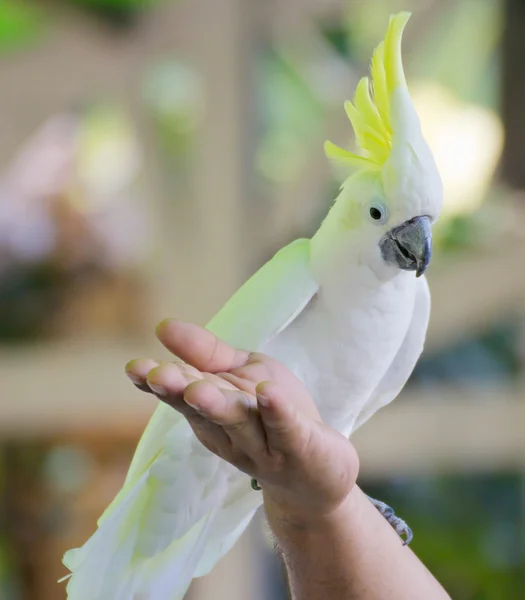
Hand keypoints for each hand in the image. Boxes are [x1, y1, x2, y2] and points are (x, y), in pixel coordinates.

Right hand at [125, 319, 358, 525]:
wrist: (321, 474)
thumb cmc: (273, 416)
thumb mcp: (241, 375)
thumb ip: (205, 354)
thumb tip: (162, 326)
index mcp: (212, 413)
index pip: (181, 394)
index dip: (159, 382)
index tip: (135, 368)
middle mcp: (231, 432)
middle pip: (203, 410)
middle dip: (180, 392)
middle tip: (157, 376)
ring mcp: (264, 445)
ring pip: (237, 422)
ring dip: (216, 405)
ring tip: (197, 389)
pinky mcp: (300, 448)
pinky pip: (286, 429)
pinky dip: (276, 412)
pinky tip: (267, 393)